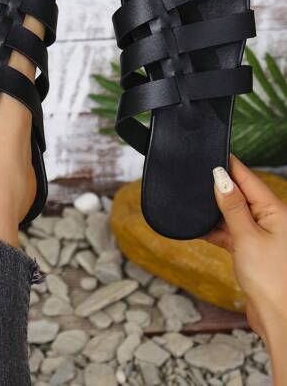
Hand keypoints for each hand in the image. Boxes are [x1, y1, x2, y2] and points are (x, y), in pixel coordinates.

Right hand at [204, 155, 286, 384]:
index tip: (212, 153)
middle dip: (219, 187)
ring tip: (194, 204)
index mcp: (275, 211)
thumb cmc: (272, 280)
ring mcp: (260, 235)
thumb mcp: (246, 236)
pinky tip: (200, 228)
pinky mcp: (251, 250)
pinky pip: (230, 232)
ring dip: (215, 211)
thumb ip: (232, 207)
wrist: (278, 318)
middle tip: (196, 177)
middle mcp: (270, 220)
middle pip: (240, 194)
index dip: (230, 165)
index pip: (248, 179)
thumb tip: (220, 178)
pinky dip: (216, 230)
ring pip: (233, 214)